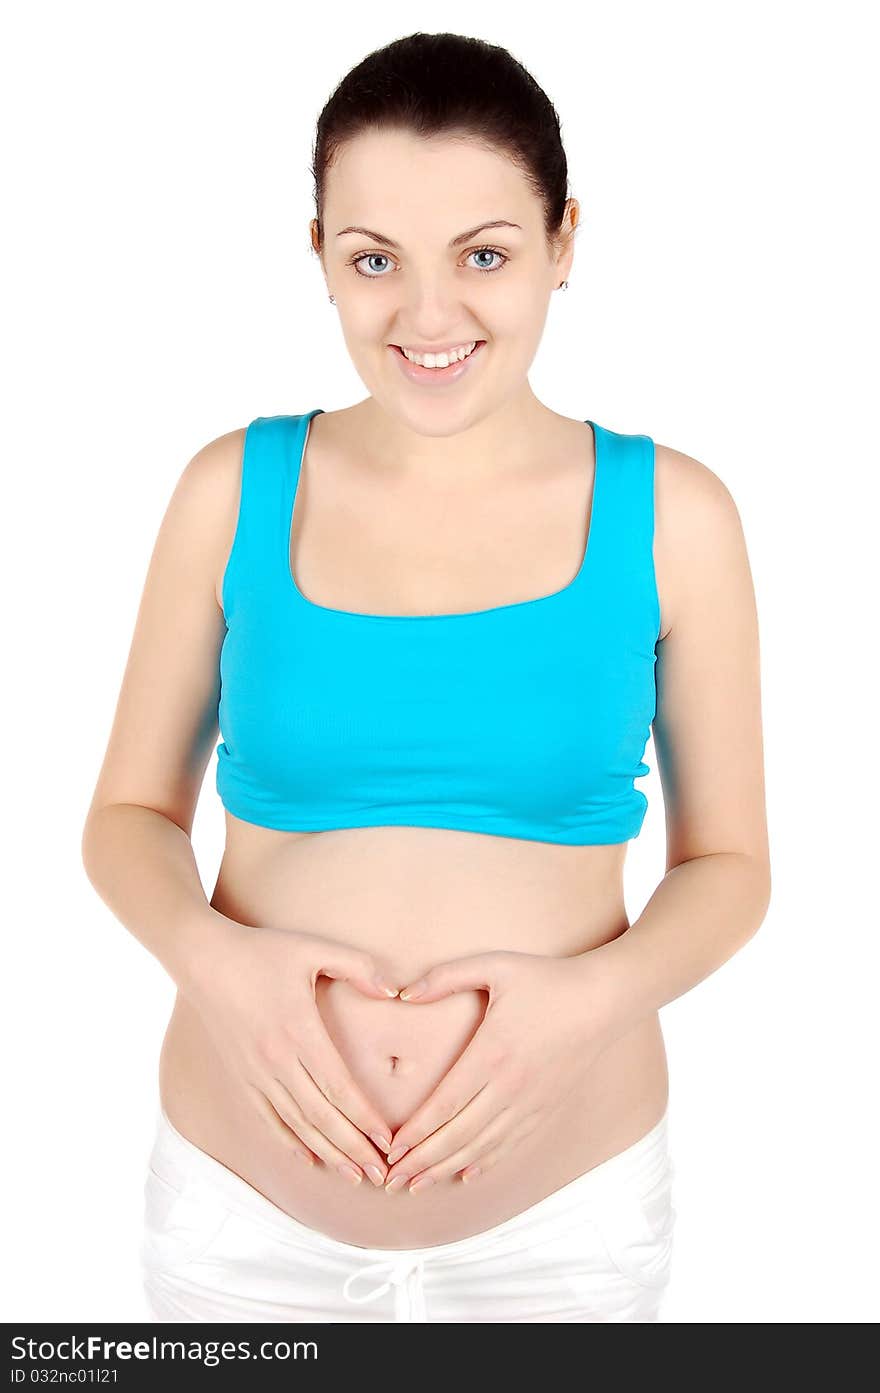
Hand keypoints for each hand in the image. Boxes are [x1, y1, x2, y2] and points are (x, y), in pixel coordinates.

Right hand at [181, 920, 401, 1187]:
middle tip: (381, 1175)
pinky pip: (268, 1118)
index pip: (338, 1087)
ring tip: (354, 1176)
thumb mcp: (313, 948)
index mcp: (298, 1031)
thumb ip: (358, 966)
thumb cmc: (262, 951)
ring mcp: (255, 1072)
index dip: (364, 1118)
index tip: (388, 1141)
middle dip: (353, 1149)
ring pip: (296, 1124)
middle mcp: (276, 1060)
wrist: (204, 959)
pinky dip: (290, 1142)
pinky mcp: (241, 1076)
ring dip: (327, 1153)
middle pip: (320, 1116)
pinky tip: (309, 1159)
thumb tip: (395, 989)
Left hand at [382, 950, 612, 1191]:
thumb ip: (446, 977)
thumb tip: (404, 993)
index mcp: (492, 1052)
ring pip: (483, 1146)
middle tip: (393, 1180)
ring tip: (419, 1185)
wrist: (603, 1001)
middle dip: (423, 1161)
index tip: (391, 1150)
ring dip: (448, 1168)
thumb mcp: (495, 966)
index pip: (445, 1104)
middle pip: (459, 1135)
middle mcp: (510, 1085)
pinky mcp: (547, 1108)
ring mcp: (531, 1101)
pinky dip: (485, 1162)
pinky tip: (466, 1174)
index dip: (416, 1132)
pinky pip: (511, 1143)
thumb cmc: (546, 980)